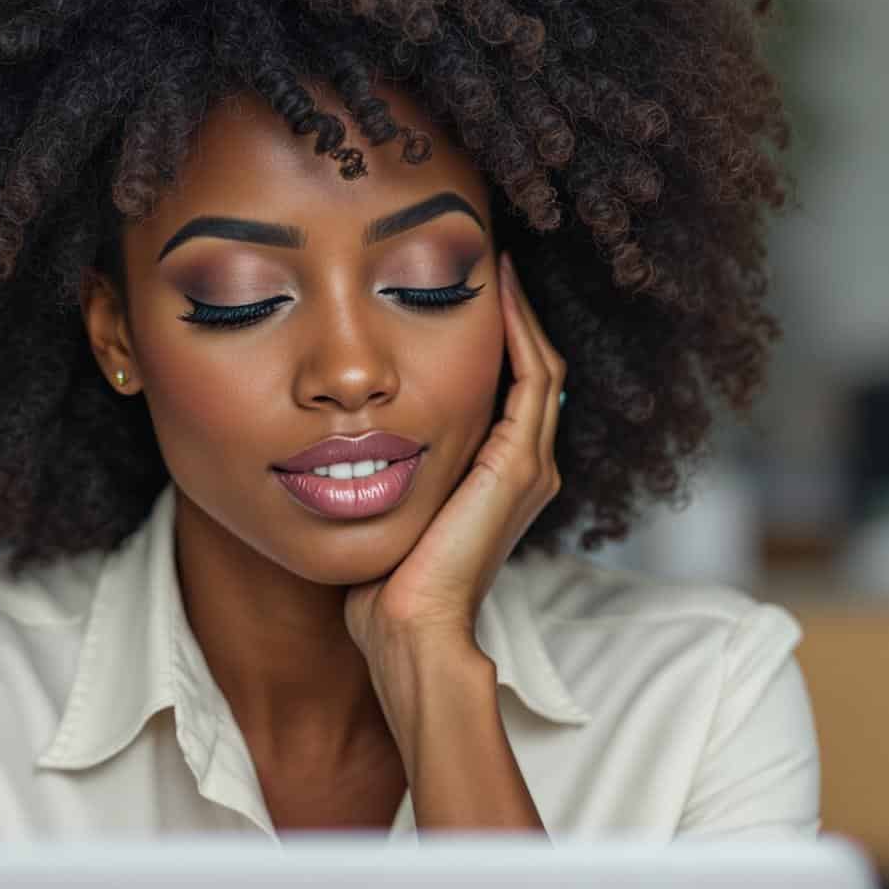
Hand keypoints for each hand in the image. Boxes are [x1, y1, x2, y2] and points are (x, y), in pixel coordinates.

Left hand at [344, 251, 563, 662]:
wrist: (408, 626)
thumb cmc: (386, 585)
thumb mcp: (392, 509)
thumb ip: (394, 473)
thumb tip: (349, 444)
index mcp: (500, 480)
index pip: (509, 391)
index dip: (496, 340)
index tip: (463, 290)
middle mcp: (527, 468)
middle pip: (532, 370)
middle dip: (513, 314)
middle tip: (491, 262)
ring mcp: (530, 466)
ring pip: (540, 364)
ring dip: (519, 311)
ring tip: (498, 264)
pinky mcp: (520, 465)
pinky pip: (532, 376)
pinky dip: (519, 330)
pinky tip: (496, 291)